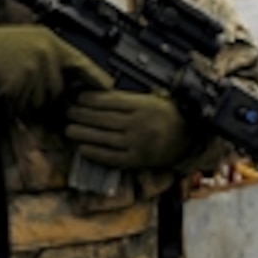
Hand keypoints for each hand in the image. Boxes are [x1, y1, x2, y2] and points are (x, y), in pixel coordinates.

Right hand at [0, 16, 110, 109]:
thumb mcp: (30, 44)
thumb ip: (52, 59)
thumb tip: (69, 81)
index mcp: (51, 41)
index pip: (82, 63)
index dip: (96, 78)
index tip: (109, 88)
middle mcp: (48, 52)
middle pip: (60, 88)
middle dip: (44, 92)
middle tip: (21, 79)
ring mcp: (36, 66)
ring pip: (43, 98)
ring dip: (28, 97)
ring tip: (11, 79)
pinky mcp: (23, 80)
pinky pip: (27, 102)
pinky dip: (16, 100)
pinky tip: (5, 84)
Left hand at [65, 90, 189, 169]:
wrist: (190, 137)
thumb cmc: (168, 115)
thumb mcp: (150, 99)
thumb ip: (126, 99)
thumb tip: (97, 97)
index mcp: (141, 105)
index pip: (109, 101)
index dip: (89, 99)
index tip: (77, 97)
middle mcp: (138, 124)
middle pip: (102, 119)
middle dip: (81, 115)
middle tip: (67, 112)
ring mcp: (136, 143)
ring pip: (103, 138)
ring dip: (83, 133)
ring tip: (69, 129)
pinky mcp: (136, 160)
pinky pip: (111, 157)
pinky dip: (94, 153)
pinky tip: (83, 148)